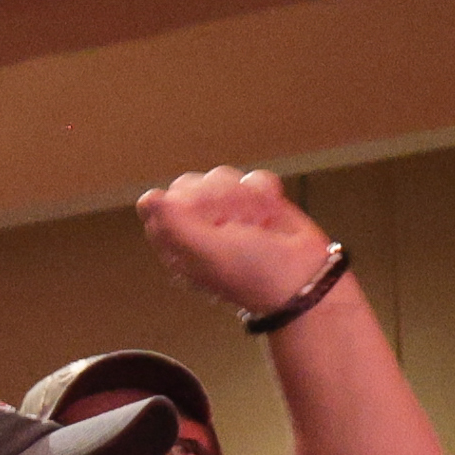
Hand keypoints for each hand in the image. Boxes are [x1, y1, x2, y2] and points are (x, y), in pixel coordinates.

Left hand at [138, 167, 336, 317]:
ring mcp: (225, 210)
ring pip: (221, 177)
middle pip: (189, 184)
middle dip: (217, 202)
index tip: (205, 223)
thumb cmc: (253, 273)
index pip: (158, 201)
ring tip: (254, 226)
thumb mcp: (205, 252)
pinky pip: (251, 178)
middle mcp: (196, 224)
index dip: (183, 206)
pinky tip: (269, 216)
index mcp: (174, 240)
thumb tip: (149, 197)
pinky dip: (264, 194)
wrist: (305, 277)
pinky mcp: (253, 200)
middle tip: (234, 228)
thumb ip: (173, 223)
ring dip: (244, 200)